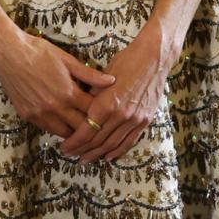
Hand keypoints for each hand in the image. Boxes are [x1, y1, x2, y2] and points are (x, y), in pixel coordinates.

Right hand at [0, 26, 115, 138]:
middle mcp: (55, 107)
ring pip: (63, 133)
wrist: (8, 52)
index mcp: (68, 93)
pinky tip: (60, 123)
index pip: (93, 112)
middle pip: (80, 128)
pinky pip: (46, 128)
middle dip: (91, 128)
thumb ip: (89, 74)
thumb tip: (111, 81)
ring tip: (80, 129)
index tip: (107, 115)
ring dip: (73, 132)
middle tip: (97, 128)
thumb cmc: (38, 52)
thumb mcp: (66, 60)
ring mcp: (40, 114)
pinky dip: (55, 127)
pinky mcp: (27, 115)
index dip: (102, 115)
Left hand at [60, 27, 172, 162]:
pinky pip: (129, 141)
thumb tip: (81, 110)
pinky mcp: (145, 120)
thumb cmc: (126, 61)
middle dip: (82, 150)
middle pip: (98, 140)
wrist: (153, 59)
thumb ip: (92, 96)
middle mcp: (121, 115)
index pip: (87, 131)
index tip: (64, 147)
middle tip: (70, 155)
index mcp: (107, 103)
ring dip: (98, 154)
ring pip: (113, 144)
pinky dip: (118, 151)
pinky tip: (108, 157)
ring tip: (85, 159)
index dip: (74, 142)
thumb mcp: (102, 77)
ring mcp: (135, 119)